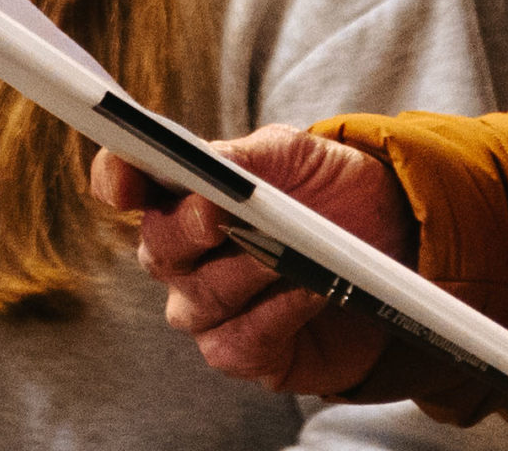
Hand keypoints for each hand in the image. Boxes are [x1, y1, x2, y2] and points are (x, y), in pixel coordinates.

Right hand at [90, 125, 414, 393]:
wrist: (392, 241)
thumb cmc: (330, 191)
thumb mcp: (297, 155)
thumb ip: (247, 156)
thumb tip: (207, 164)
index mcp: (184, 195)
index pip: (126, 184)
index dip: (115, 178)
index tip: (124, 176)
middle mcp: (183, 256)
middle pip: (157, 250)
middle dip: (186, 231)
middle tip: (217, 214)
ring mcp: (209, 308)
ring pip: (197, 301)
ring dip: (243, 273)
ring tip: (287, 253)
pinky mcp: (246, 352)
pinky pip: (239, 343)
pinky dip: (277, 313)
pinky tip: (310, 290)